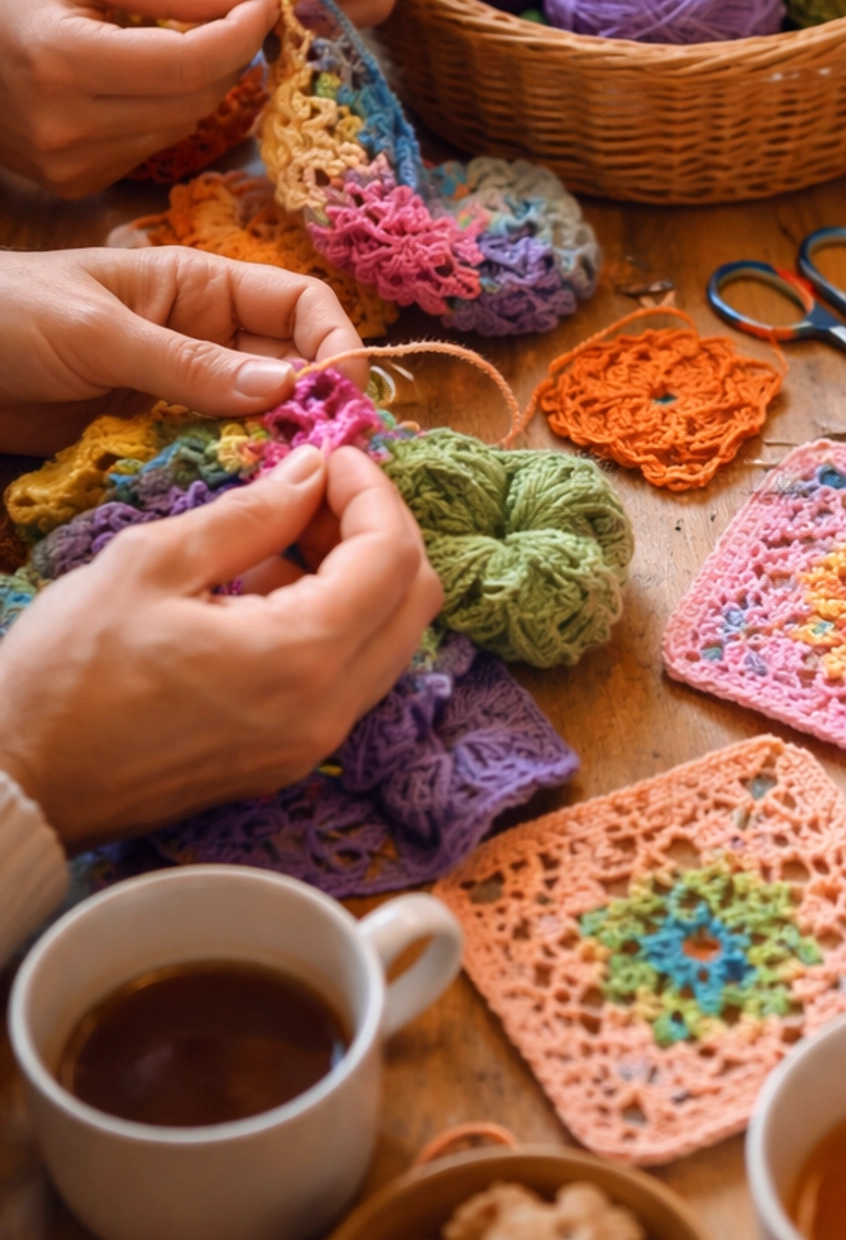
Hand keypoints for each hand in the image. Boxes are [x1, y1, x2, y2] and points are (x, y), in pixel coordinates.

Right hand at [0, 0, 275, 194]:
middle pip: (195, 99)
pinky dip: (170, 110)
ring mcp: (70, 164)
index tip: (266, 1)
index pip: (189, 61)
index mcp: (61, 61)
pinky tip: (154, 77)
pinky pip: (154, 146)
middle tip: (241, 14)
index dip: (241, 32)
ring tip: (198, 39)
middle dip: (231, 55)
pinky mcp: (75, 182)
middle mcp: (66, 126)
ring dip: (206, 84)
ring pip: (183, 127)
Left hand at [0, 245, 362, 453]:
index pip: (298, 303)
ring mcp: (177, 391)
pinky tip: (235, 501)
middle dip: (312, 409)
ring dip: (272, 450)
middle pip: (287, 368)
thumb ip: (188, 363)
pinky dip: (225, 477)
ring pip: (252, 420)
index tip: (344, 397)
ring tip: (287, 489)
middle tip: (327, 462)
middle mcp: (204, 338)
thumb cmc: (6, 314)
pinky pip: (206, 455)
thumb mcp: (99, 332)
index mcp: (200, 287)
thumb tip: (283, 389)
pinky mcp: (149, 437)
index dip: (333, 342)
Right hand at [0, 444, 442, 848]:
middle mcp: (327, 711)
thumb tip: (312, 471)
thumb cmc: (65, 676)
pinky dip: (332, 621)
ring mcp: (311, 743)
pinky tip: (263, 589)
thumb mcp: (150, 565)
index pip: (394, 558)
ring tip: (279, 535)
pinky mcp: (286, 757)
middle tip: (314, 491)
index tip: (330, 456)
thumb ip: (250, 514)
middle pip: (413, 600)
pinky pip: (347, 676)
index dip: (372, 492)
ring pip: (387, 640)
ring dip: (357, 575)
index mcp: (300, 659)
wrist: (19, 784)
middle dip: (378, 529)